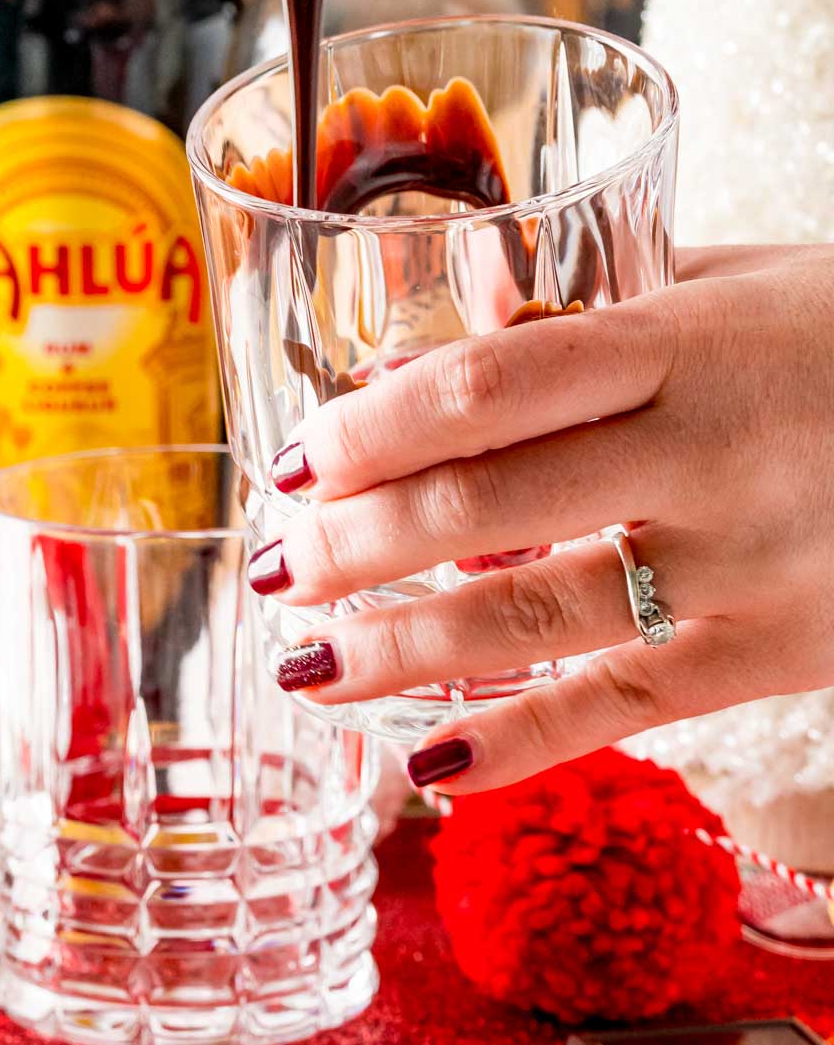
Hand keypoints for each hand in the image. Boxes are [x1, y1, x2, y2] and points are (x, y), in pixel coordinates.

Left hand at [249, 246, 833, 791]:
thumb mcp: (740, 282)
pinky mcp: (771, 662)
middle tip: (274, 560)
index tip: (298, 457)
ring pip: (534, 623)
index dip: (377, 427)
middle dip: (356, 543)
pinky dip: (513, 747)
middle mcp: (710, 457)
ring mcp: (744, 570)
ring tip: (305, 662)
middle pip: (489, 507)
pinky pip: (619, 712)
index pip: (498, 383)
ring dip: (397, 649)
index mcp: (692, 341)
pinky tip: (420, 762)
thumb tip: (450, 333)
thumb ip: (600, 305)